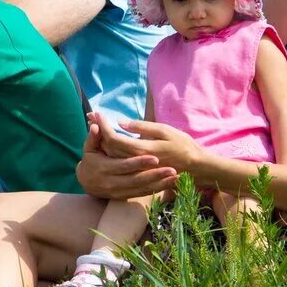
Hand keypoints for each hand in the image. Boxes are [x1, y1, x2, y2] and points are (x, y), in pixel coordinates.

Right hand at [76, 113, 177, 199]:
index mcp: (105, 168)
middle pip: (137, 179)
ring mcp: (120, 191)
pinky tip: (170, 183)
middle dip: (155, 175)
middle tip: (172, 169)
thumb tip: (96, 125)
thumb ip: (93, 137)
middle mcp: (112, 182)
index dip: (139, 162)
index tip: (155, 157)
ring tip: (176, 176)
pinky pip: (143, 193)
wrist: (87, 183)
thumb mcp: (89, 149)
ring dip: (160, 183)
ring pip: (142, 188)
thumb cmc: (90, 161)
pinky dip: (157, 189)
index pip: (124, 165)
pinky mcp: (126, 196)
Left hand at [89, 113, 203, 173]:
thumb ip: (142, 127)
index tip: (96, 113)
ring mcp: (136, 169)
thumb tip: (120, 122)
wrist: (196, 168)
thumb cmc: (182, 145)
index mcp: (142, 149)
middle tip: (91, 116)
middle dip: (98, 129)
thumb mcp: (164, 131)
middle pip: (108, 147)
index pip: (114, 138)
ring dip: (100, 139)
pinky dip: (109, 149)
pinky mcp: (138, 172)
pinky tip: (105, 141)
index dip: (103, 125)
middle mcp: (135, 162)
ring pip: (111, 155)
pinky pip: (118, 162)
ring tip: (94, 125)